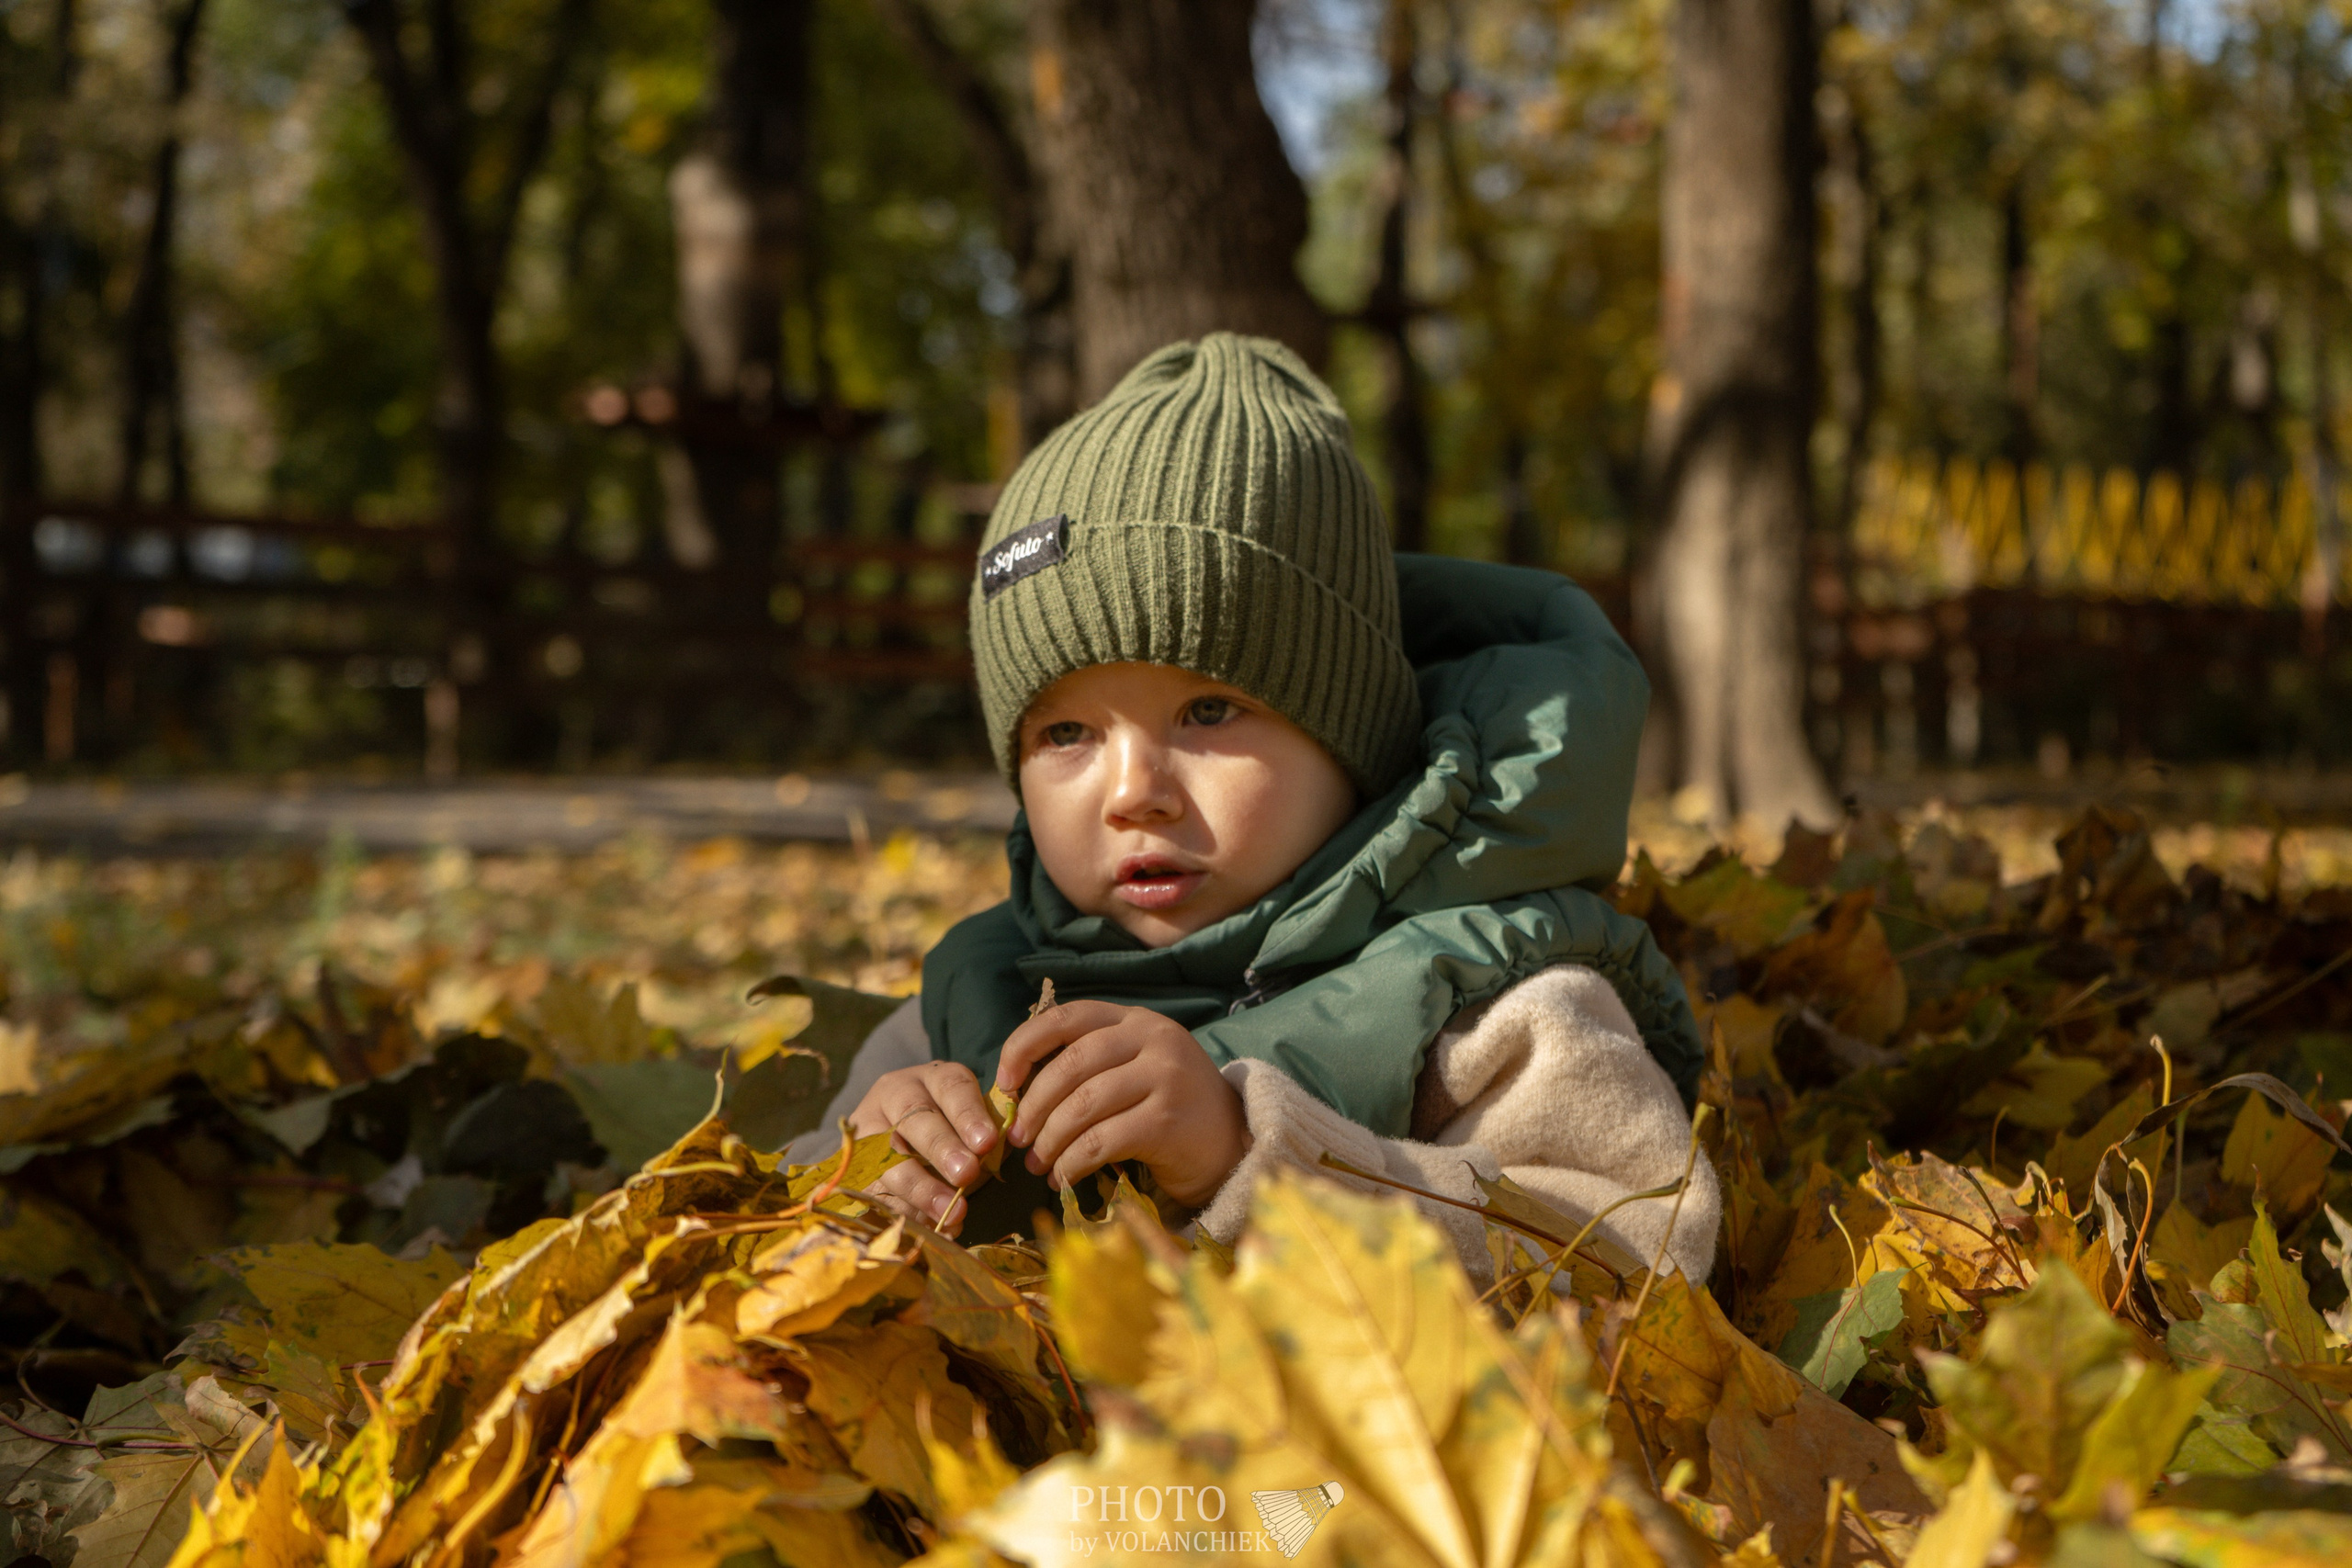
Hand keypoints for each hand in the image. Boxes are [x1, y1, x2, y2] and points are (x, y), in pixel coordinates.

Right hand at [846, 1061, 1000, 1238]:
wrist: (893, 1137)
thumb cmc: (949, 1130)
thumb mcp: (970, 1123)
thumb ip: (986, 1136)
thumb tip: (999, 1154)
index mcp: (934, 1079)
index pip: (951, 1087)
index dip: (969, 1114)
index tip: (987, 1142)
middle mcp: (896, 1094)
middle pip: (915, 1118)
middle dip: (942, 1147)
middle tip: (966, 1173)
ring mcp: (869, 1127)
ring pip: (889, 1156)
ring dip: (922, 1187)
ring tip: (951, 1212)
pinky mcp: (854, 1162)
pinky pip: (875, 1189)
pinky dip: (905, 1211)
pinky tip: (929, 1226)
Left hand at [995, 999, 1249, 1208]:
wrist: (1233, 1143)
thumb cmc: (1170, 1106)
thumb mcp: (1136, 1066)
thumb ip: (1091, 1063)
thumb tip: (1017, 1089)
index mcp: (1136, 1020)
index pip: (1067, 1017)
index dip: (1025, 1045)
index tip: (1004, 1081)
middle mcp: (1153, 1039)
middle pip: (1071, 1065)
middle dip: (1034, 1106)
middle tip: (1017, 1138)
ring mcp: (1165, 1077)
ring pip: (1083, 1105)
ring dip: (1050, 1140)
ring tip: (1037, 1163)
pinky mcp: (1168, 1121)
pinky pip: (1101, 1141)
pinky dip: (1072, 1163)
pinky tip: (1063, 1177)